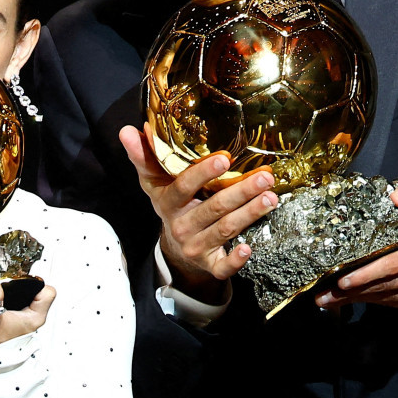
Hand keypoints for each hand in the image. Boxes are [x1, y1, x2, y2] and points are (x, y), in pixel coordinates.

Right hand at [119, 123, 276, 299]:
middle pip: (214, 208)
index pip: (184, 186)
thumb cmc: (171, 204)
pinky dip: (235, 260)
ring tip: (271, 197)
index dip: (203, 173)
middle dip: (241, 192)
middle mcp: (181, 225)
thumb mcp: (153, 181)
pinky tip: (248, 249)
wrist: (175, 249)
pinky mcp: (209, 265)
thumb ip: (142, 156)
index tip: (224, 159)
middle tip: (265, 177)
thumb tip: (126, 130)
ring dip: (249, 214)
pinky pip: (222, 267)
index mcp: (168, 202)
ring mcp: (195, 246)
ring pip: (225, 229)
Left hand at [315, 174, 397, 312]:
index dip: (368, 273)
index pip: (395, 263)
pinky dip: (376, 301)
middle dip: (354, 290)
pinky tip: (355, 298)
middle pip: (389, 285)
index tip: (343, 279)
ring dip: (360, 299)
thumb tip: (396, 197)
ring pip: (391, 297)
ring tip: (331, 299)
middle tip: (325, 294)